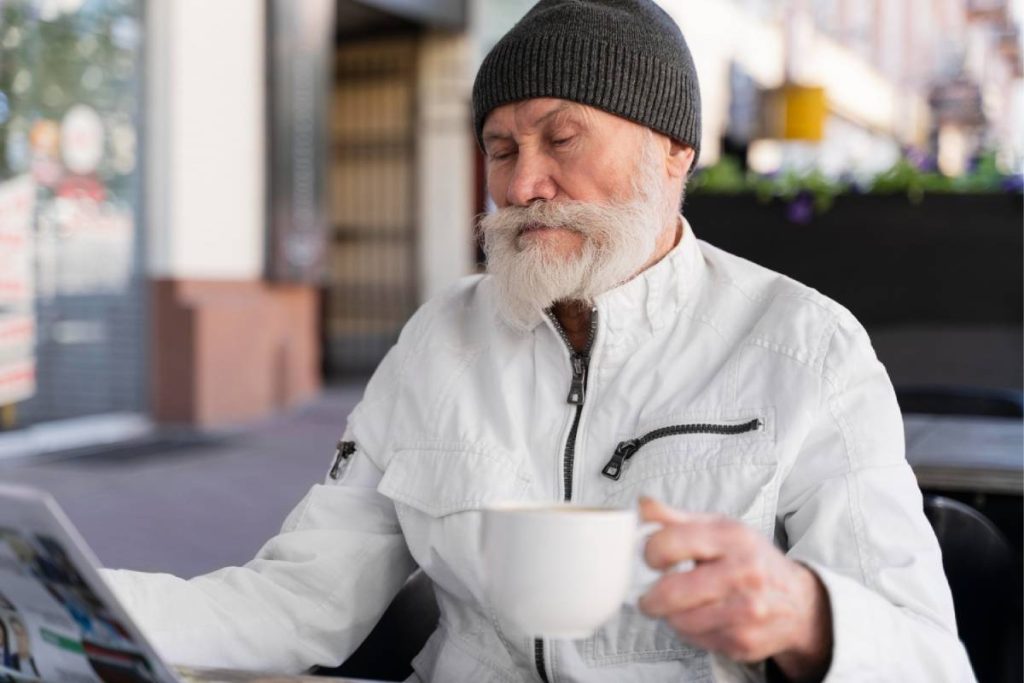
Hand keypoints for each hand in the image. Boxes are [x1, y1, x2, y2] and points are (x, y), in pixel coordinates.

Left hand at [638, 497, 831, 681]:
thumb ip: (676, 519)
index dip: (650, 552)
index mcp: (733, 538)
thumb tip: (641, 506)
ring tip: (680, 606)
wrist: (798, 602)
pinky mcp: (744, 642)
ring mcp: (746, 611)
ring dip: (670, 616)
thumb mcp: (720, 529)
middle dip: (650, 597)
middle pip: (671, 590)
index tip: (651, 559)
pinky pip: (696, 640)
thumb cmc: (750, 559)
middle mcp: (744, 574)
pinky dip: (690, 632)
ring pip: (679, 620)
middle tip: (649, 597)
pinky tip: (702, 619)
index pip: (671, 542)